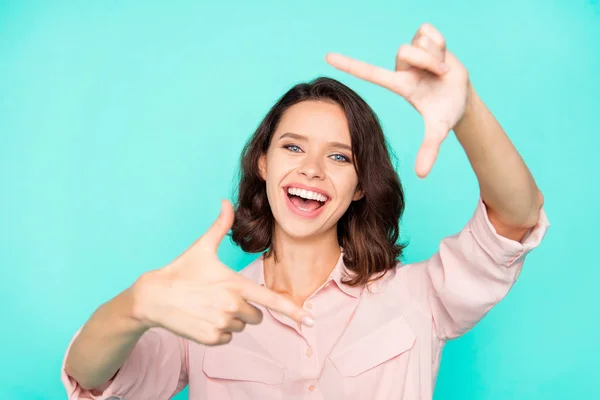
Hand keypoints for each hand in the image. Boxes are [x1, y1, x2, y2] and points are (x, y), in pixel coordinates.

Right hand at [132, 200, 313, 345]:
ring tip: (208, 306)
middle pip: (256, 315)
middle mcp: (232, 306)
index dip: (293, 310)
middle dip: (245, 308)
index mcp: (235, 284)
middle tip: (221, 296)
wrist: (153, 297)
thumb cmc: (181, 270)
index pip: (271, 300)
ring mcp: (221, 324)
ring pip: (241, 326)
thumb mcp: (202, 247)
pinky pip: (227, 338)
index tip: (309, 319)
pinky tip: (203, 318)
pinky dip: (219, 330)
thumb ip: (220, 225)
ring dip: (231, 319)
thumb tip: (226, 201)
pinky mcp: (211, 338)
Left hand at [326, 23, 469, 177]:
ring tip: (442, 69)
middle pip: (405, 51)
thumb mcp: (438, 131)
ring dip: (436, 56)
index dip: (349, 65)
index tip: (327, 57)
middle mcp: (401, 67)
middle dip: (427, 61)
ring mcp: (412, 52)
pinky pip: (428, 31)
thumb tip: (421, 175)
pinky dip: (440, 42)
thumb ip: (429, 151)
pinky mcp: (423, 37)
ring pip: (418, 43)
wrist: (465, 97)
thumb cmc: (446, 112)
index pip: (369, 73)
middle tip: (441, 74)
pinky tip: (442, 54)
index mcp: (399, 85)